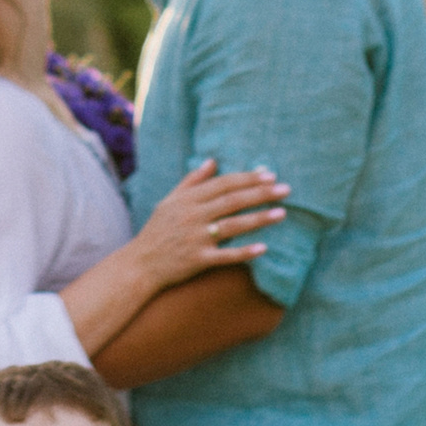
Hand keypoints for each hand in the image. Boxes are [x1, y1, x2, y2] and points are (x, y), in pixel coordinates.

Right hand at [131, 157, 287, 293]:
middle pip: (232, 201)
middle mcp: (193, 216)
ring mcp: (196, 238)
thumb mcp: (169, 201)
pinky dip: (244, 252)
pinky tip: (264, 248)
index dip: (247, 178)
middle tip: (285, 189)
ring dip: (259, 218)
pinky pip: (225, 255)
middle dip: (260, 193)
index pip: (223, 184)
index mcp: (187, 199)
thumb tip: (212, 161)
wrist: (140, 264)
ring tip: (282, 213)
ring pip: (233, 225)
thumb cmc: (157, 231)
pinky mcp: (198, 260)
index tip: (269, 174)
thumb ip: (192, 181)